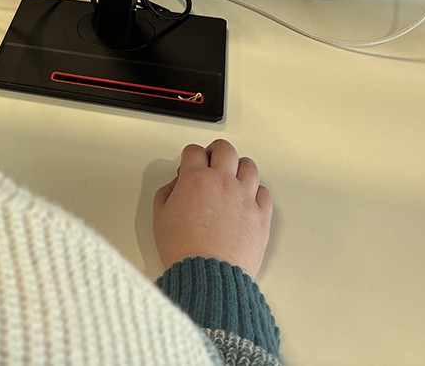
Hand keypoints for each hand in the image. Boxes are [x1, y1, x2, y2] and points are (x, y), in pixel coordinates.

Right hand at [152, 139, 272, 277]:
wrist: (207, 274)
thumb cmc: (184, 250)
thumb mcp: (160, 218)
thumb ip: (166, 194)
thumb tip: (176, 186)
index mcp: (196, 180)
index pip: (194, 151)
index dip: (190, 155)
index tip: (190, 162)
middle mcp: (223, 183)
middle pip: (225, 150)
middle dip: (216, 151)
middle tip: (212, 160)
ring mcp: (245, 198)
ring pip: (249, 166)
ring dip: (239, 168)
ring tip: (233, 177)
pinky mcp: (261, 216)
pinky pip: (264, 193)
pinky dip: (256, 192)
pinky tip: (247, 199)